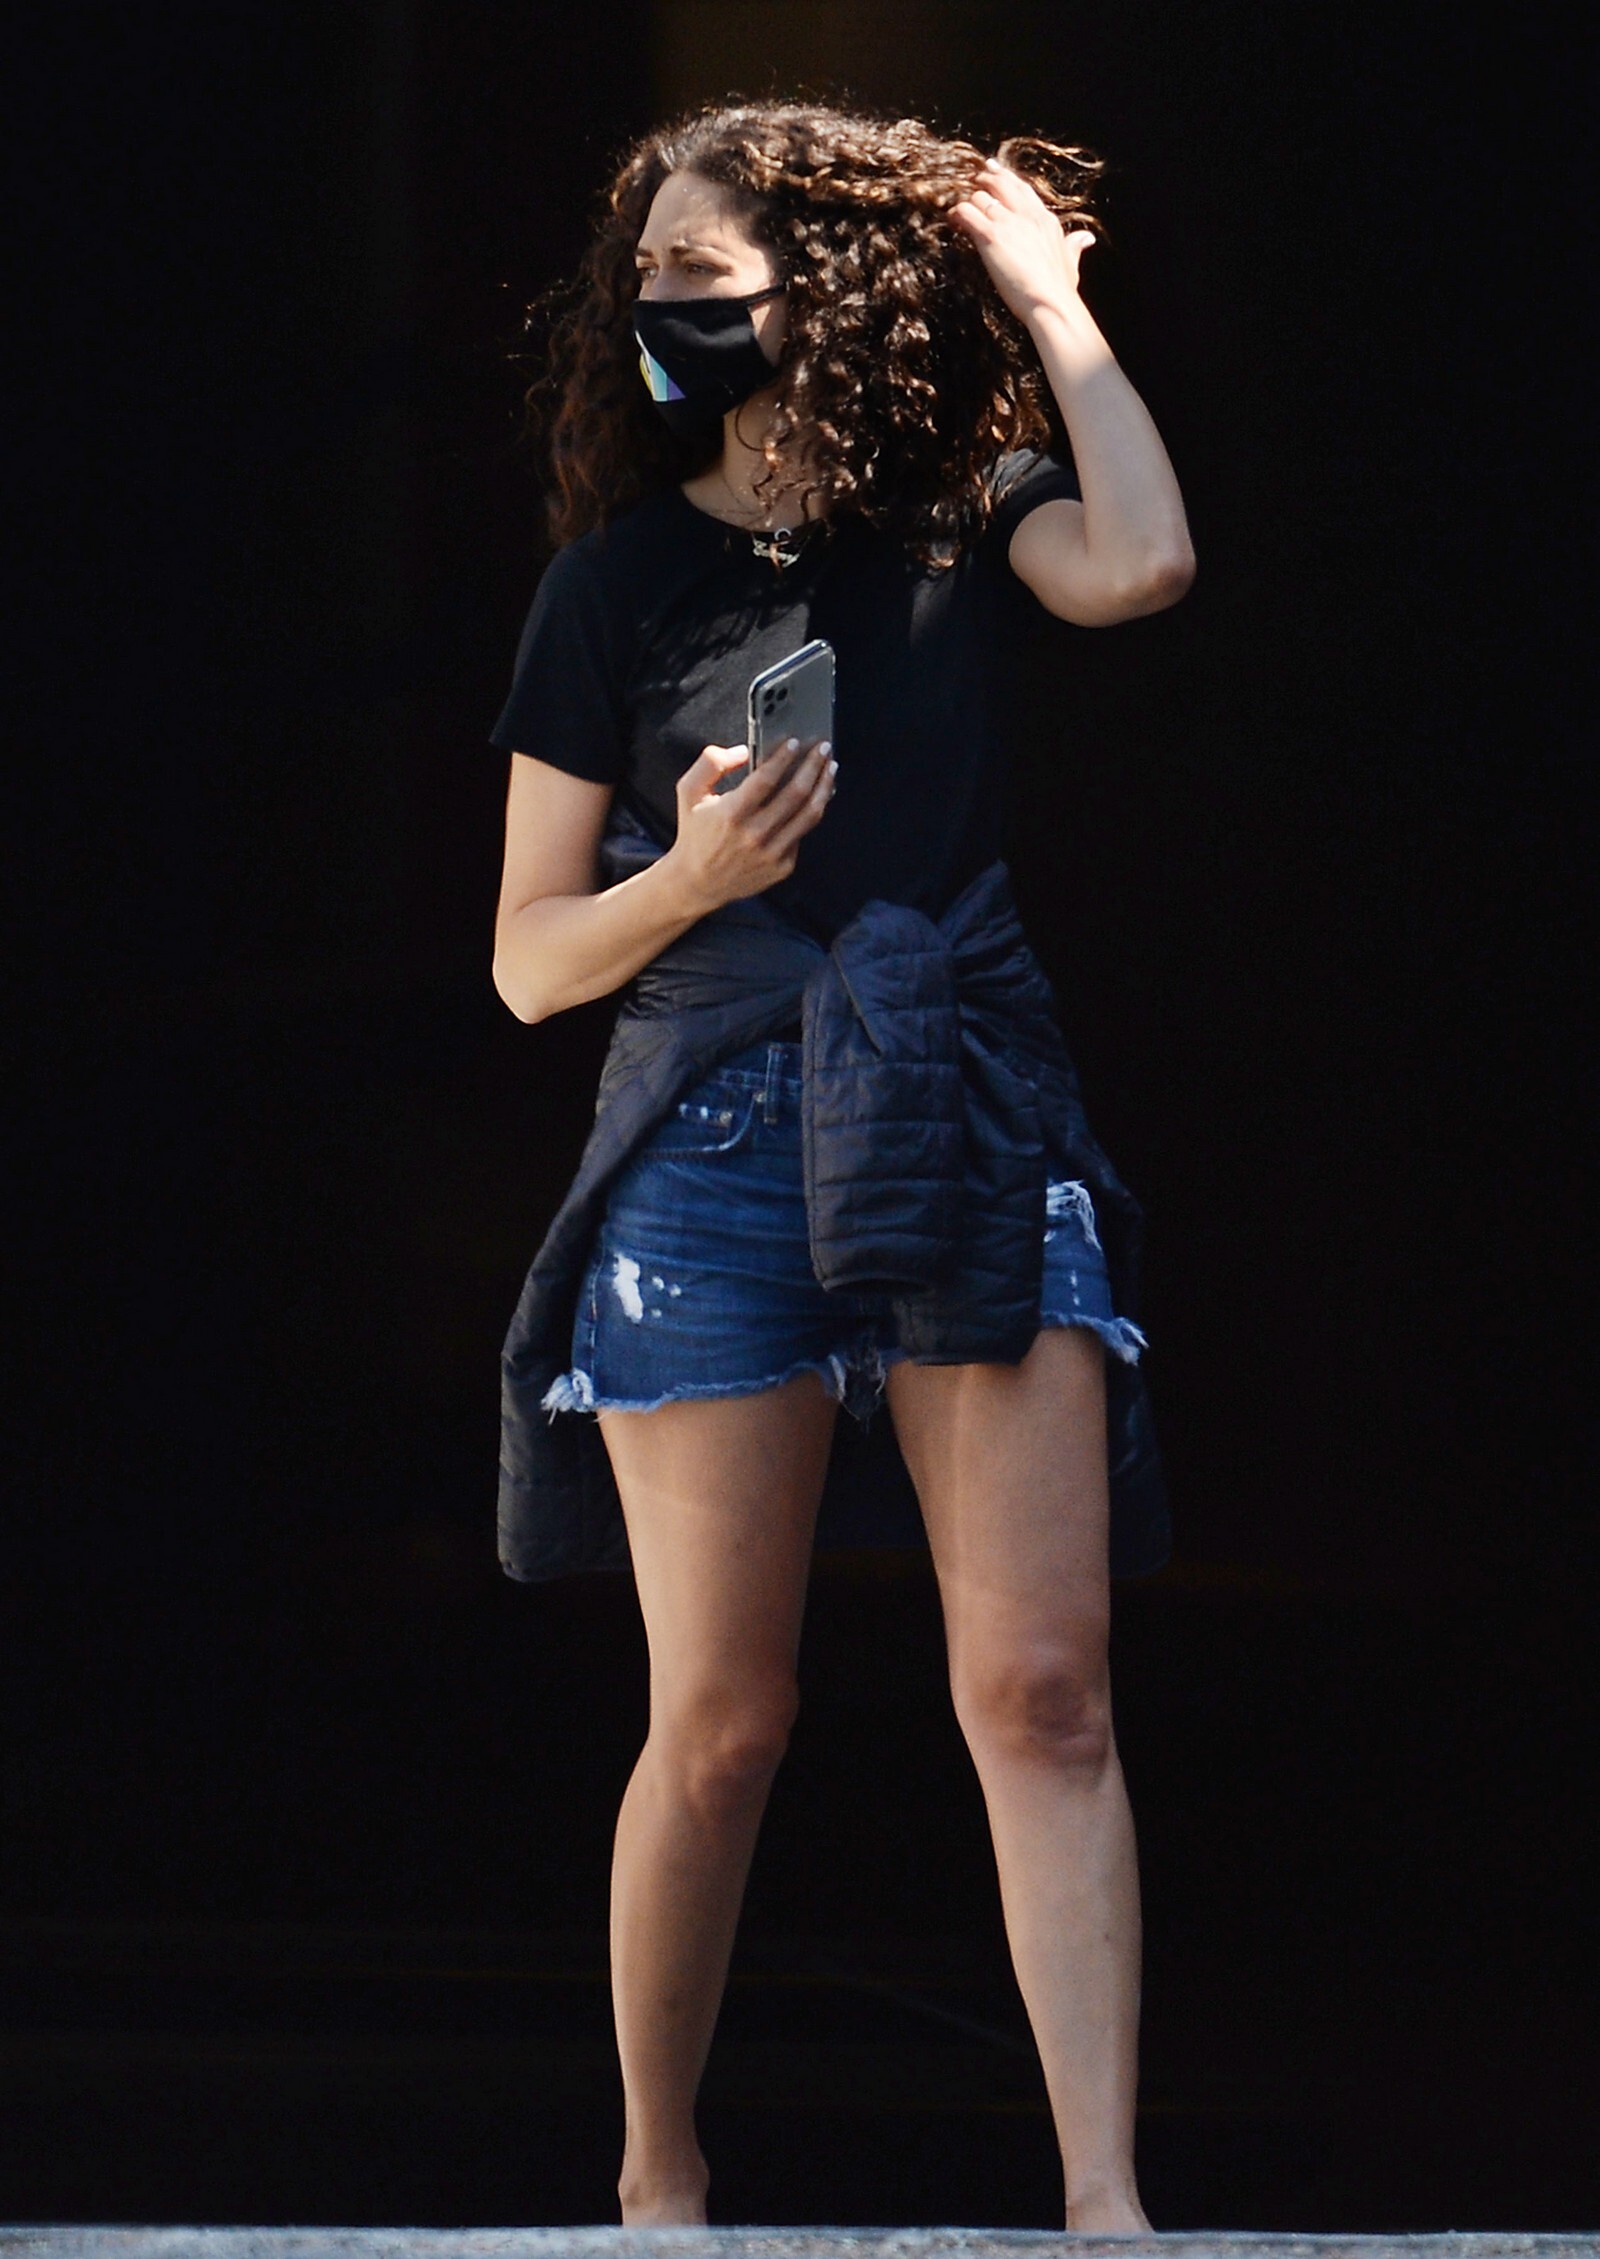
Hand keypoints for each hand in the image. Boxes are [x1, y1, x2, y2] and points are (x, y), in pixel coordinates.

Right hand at [665, 736, 835, 913]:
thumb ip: (711, 763)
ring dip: (824, 786)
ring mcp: (772, 853)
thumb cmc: (695, 834)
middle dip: (813, 765)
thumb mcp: (689, 792)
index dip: (784, 756)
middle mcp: (755, 834)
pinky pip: (803, 834)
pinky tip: (817, 796)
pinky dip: (811, 813)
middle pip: (796, 793)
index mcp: (732, 813)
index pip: (767, 778)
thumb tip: (743, 752)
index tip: (795, 742)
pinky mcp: (782, 866)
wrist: (698, 882)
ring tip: (830, 768)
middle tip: (823, 748)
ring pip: (809, 814)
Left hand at [948, 157, 1095, 326]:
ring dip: (968, 202)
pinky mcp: (992, 236)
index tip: (994, 168)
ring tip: (959, 210)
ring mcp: (1009, 223)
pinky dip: (958, 213)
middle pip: (1001, 185)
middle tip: (974, 180)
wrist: (1051, 302)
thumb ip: (1074, 245)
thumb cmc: (1060, 288)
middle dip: (985, 180)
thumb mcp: (1070, 261)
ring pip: (981, 198)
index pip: (1022, 189)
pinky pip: (968, 213)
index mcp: (1044, 219)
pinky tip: (954, 219)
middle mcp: (1026, 216)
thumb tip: (1086, 238)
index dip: (1006, 177)